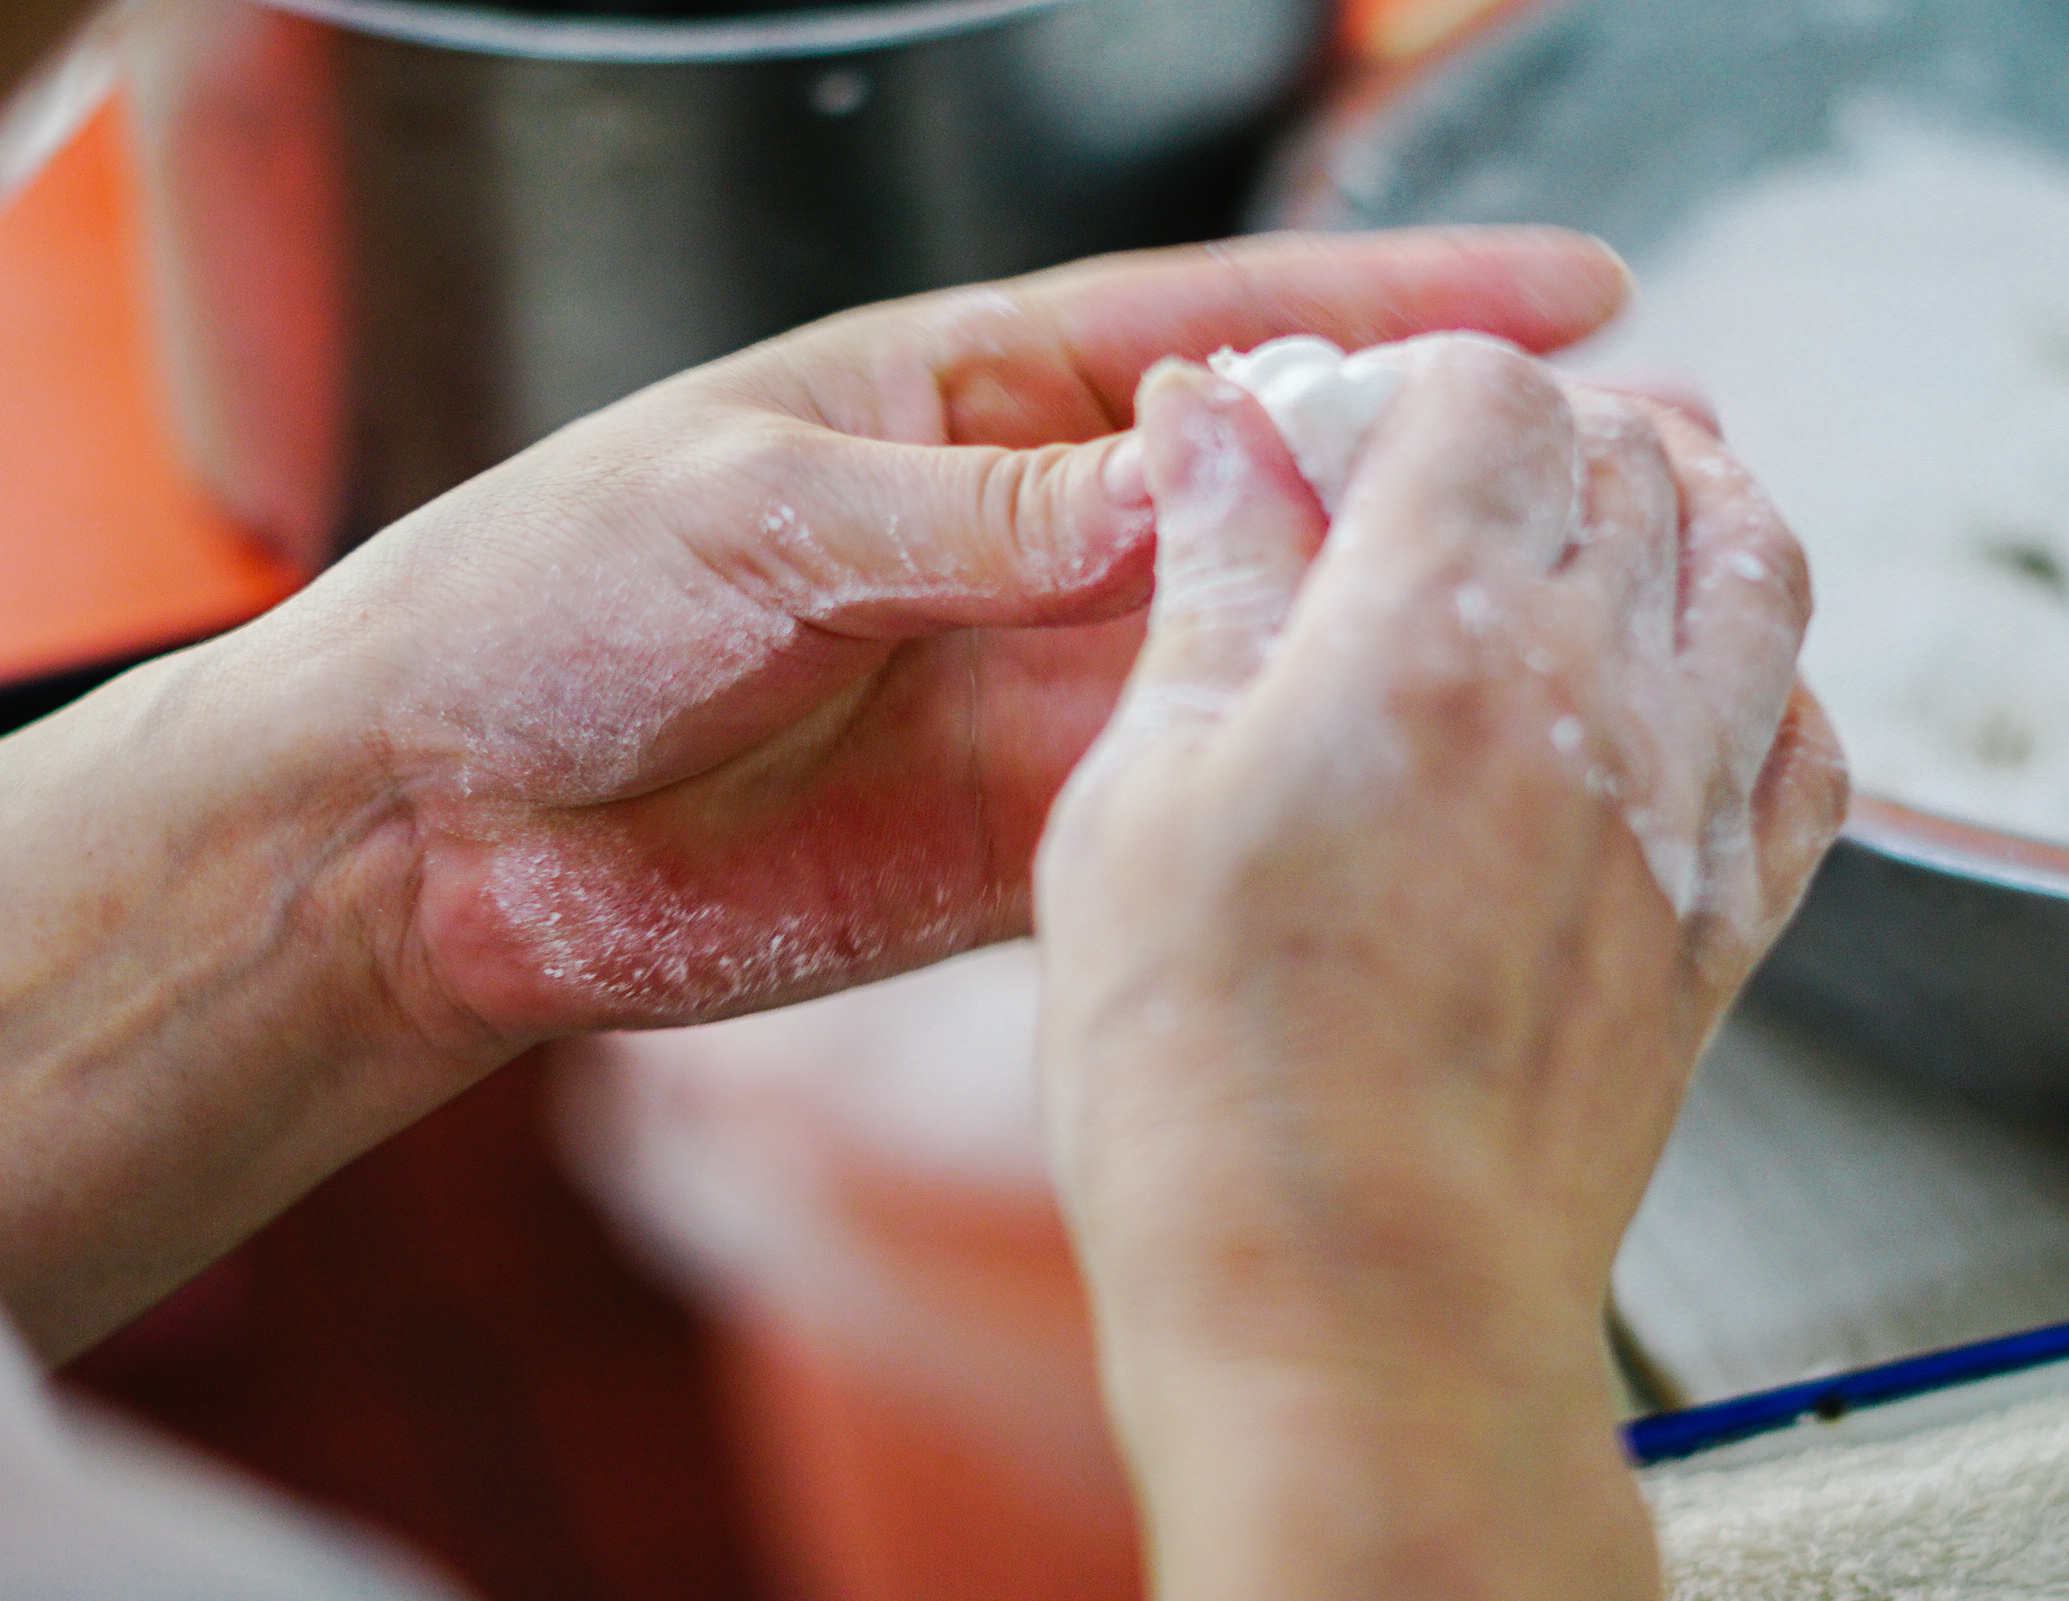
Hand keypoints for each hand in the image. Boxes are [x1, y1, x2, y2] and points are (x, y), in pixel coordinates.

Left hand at [249, 230, 1636, 1045]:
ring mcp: (1040, 689)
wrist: (428, 834)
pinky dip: (1300, 798)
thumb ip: (971, 511)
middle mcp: (1032, 538)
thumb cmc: (536, 600)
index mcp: (967, 397)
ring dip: (1411, 646)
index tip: (1573, 297)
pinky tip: (1425, 797)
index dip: (1404, 309)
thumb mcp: (748, 503)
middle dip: (1458, 481)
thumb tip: (1177, 490)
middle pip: (1290, 493)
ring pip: (1270, 655)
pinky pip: (1193, 805)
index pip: (1226, 328)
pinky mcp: (1027, 836)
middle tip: (1640, 479)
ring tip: (1587, 632)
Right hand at [1034, 340, 1844, 1600]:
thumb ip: (1211, 586)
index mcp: (1436, 637)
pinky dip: (1767, 676)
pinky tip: (1690, 690)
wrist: (1360, 1323)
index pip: (1489, 395)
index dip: (1406, 381)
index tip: (1331, 432)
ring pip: (1759, 568)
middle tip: (1437, 471)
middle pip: (1636, 457)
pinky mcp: (1726, 928)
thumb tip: (1216, 428)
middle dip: (1538, 424)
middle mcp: (1598, 699)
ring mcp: (1686, 813)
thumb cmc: (1215, 1093)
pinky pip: (1811, 744)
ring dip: (1688, 505)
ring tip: (1596, 519)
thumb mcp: (1139, 800)